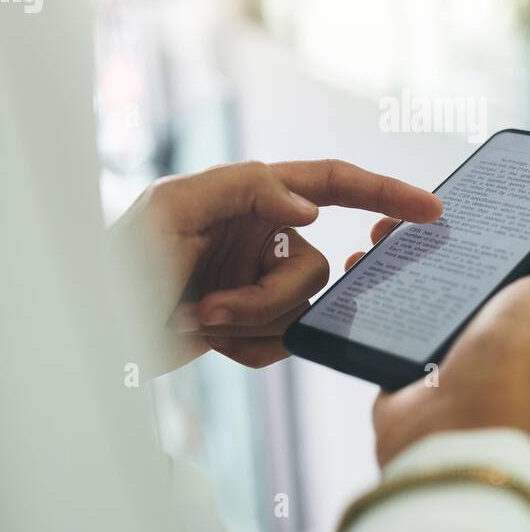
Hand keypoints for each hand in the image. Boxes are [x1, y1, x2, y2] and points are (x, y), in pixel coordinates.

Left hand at [114, 159, 440, 373]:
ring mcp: (261, 284)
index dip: (385, 193)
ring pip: (303, 311)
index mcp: (252, 196)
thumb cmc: (119, 261)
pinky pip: (284, 343)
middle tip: (206, 309)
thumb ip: (246, 188)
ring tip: (193, 321)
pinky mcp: (254, 326)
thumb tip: (309, 208)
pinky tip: (204, 340)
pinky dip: (245, 348)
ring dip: (246, 324)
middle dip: (264, 299)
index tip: (431, 210)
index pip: (333, 183)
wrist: (96, 335)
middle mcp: (264, 236)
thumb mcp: (171, 206)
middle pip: (316, 268)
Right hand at [343, 218, 529, 464]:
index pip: (522, 257)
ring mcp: (450, 347)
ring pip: (421, 288)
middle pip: (465, 267)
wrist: (458, 428)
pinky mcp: (410, 362)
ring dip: (397, 261)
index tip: (472, 192)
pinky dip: (371, 296)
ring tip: (376, 236)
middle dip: (436, 237)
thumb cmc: (518, 362)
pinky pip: (389, 319)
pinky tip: (356, 270)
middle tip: (407, 213)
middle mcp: (495, 330)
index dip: (500, 224)